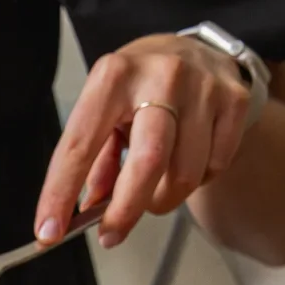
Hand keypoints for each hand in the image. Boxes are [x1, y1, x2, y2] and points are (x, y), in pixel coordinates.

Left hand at [35, 33, 254, 249]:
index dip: (61, 193)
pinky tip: (187, 161)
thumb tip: (90, 209)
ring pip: (184, 174)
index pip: (81, 145)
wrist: (197, 49)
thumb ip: (95, 159)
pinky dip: (197, 180)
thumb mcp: (106, 110)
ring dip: (163, 198)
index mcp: (113, 77)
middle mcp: (160, 77)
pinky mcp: (235, 101)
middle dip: (126, 210)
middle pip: (148, 162)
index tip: (49, 232)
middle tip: (110, 235)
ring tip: (153, 188)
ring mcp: (203, 88)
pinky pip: (215, 166)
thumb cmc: (140, 87)